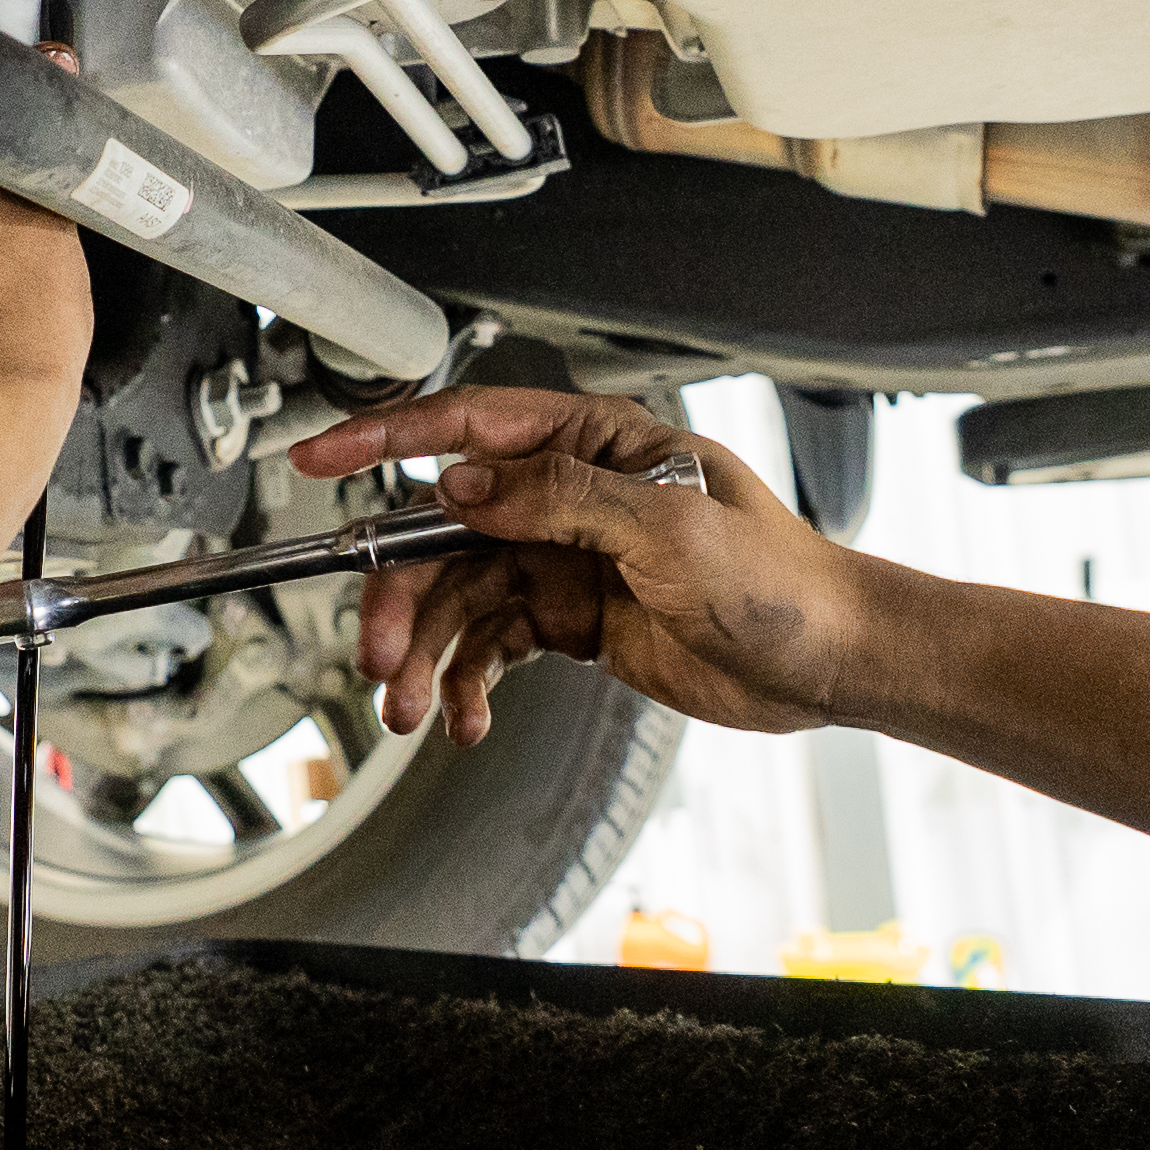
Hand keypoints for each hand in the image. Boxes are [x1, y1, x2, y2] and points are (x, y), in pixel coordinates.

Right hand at [286, 386, 863, 744]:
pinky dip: (469, 685)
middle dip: (403, 597)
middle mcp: (570, 496)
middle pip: (445, 534)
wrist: (832, 660)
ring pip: (461, 600)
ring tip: (413, 708)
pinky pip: (493, 647)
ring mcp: (567, 559)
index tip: (318, 455)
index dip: (384, 438)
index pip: (469, 429)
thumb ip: (560, 501)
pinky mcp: (573, 620)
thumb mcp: (668, 529)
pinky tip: (466, 721)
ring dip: (428, 656)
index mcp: (594, 444)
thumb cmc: (779, 578)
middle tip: (381, 656)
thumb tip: (464, 487)